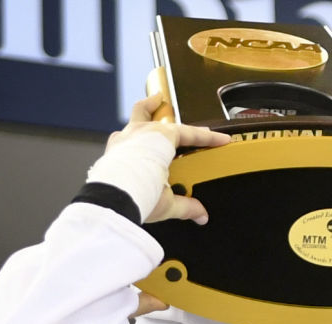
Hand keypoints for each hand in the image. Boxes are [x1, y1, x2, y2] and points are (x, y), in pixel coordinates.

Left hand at [96, 95, 229, 224]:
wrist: (110, 199)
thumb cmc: (137, 194)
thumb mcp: (168, 202)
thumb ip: (187, 206)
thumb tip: (200, 213)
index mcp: (161, 139)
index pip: (191, 135)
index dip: (209, 138)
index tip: (221, 140)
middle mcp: (142, 133)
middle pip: (162, 116)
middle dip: (173, 112)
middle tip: (184, 113)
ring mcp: (125, 137)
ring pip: (139, 113)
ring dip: (148, 107)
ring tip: (154, 101)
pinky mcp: (112, 148)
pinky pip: (124, 133)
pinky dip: (131, 132)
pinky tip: (132, 137)